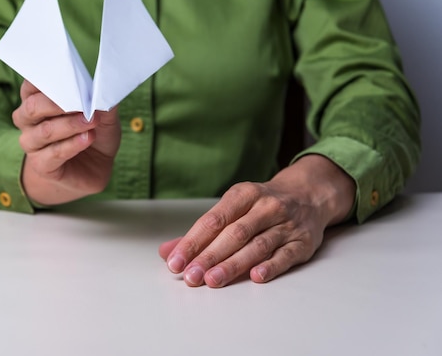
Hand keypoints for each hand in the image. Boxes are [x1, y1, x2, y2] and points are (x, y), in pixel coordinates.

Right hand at [12, 80, 120, 205]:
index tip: (66, 76)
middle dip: (57, 103)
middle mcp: (28, 120)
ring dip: (70, 124)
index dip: (45, 80)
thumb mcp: (104, 116)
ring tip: (91, 121)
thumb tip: (103, 91)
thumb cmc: (94, 134)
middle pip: (32, 107)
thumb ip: (101, 102)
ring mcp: (32, 143)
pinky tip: (88, 138)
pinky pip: (54, 153)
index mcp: (37, 100)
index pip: (31, 85)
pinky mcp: (41, 165)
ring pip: (45, 131)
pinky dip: (72, 144)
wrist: (94, 169)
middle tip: (83, 102)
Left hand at [159, 155, 355, 286]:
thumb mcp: (232, 208)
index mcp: (243, 194)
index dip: (192, 242)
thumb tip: (167, 251)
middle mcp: (265, 206)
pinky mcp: (303, 242)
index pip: (213, 220)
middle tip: (191, 276)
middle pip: (234, 234)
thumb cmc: (261, 205)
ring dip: (233, 265)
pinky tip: (255, 277)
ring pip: (257, 246)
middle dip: (209, 256)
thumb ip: (200, 232)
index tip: (176, 261)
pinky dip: (271, 266)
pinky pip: (286, 255)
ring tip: (212, 280)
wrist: (309, 195)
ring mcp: (286, 224)